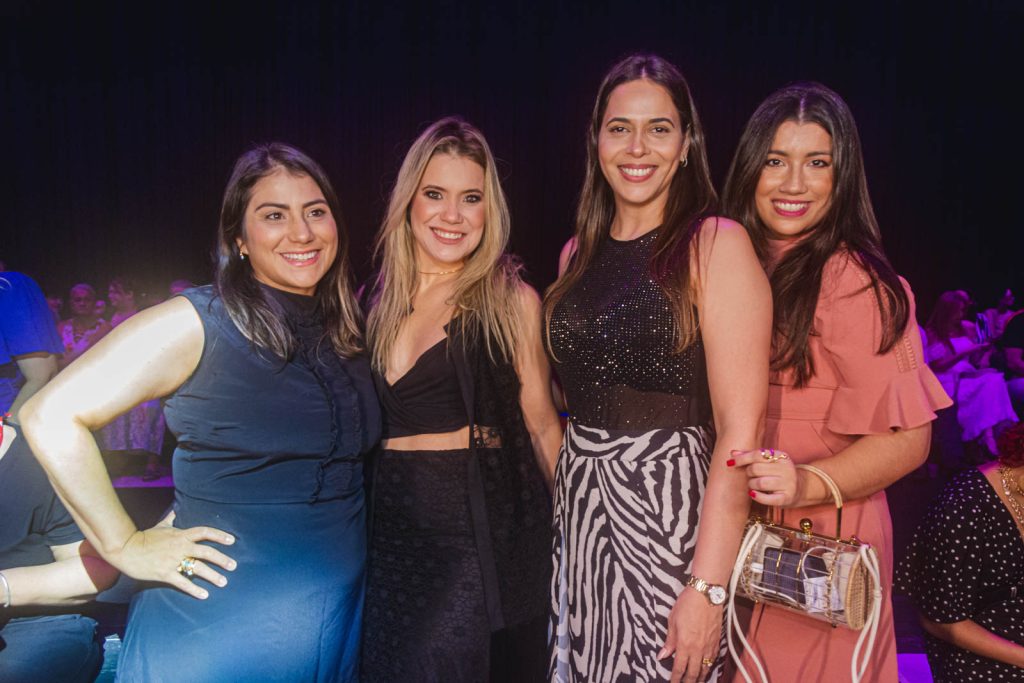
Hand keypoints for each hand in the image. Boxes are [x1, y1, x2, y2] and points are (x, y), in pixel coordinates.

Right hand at [108, 524, 236, 599]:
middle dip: (222, 559)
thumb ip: (171, 519)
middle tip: (233, 565)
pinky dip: (195, 589)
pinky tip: (205, 595)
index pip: (204, 532)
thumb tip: (175, 510)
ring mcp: (173, 560)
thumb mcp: (160, 525)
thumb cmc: (144, 537)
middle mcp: (180, 547)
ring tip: (224, 582)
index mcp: (181, 535)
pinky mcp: (165, 573)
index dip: (219, 535)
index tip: (232, 540)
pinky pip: (183, 582)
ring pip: (198, 568)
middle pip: (206, 552)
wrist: (126, 548)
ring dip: (213, 575)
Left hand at [659, 587, 722, 681]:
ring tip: (696, 682)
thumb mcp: (672, 621)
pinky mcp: (717, 641)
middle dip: (688, 682)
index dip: (675, 679)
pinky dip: (709, 667)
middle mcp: (698, 649)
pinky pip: (713, 659)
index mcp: (685, 644)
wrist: (707, 593)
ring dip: (700, 677)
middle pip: (693, 673)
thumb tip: (662, 655)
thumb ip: (669, 641)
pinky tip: (707, 669)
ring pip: (705, 668)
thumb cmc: (688, 604)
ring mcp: (709, 646)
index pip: (679, 668)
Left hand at [729, 448, 797, 506]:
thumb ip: (750, 456)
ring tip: (754, 485)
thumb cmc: (778, 473)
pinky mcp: (787, 498)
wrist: (800, 488)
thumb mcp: (768, 461)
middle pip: (756, 469)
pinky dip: (757, 496)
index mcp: (781, 456)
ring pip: (760, 483)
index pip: (757, 454)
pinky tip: (754, 494)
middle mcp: (786, 468)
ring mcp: (788, 484)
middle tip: (751, 476)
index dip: (742, 459)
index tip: (731, 463)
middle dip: (749, 473)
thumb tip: (732, 453)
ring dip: (752, 485)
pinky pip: (767, 498)